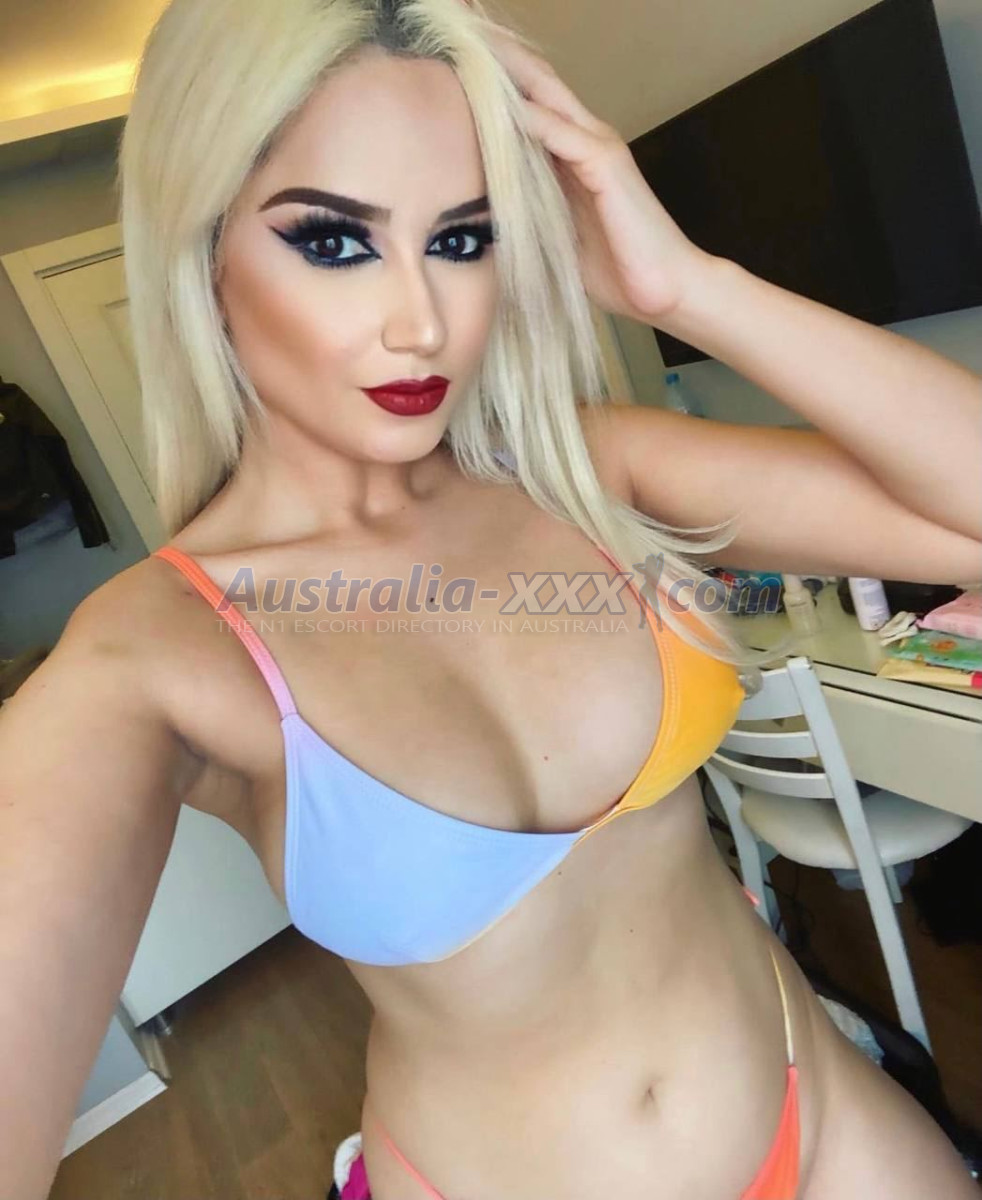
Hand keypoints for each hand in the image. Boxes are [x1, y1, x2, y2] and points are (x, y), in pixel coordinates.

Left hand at [485, 25, 715, 325]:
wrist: (663, 292)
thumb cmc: (616, 270)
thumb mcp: (555, 237)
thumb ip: (527, 212)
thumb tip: (485, 214)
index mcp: (571, 156)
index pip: (529, 104)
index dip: (495, 82)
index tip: (455, 64)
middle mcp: (585, 140)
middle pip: (536, 85)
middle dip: (498, 59)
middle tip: (458, 33)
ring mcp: (598, 148)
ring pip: (546, 97)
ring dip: (508, 73)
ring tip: (470, 50)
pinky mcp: (606, 167)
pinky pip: (562, 134)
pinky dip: (532, 119)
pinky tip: (501, 106)